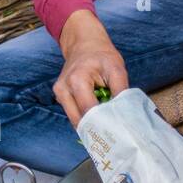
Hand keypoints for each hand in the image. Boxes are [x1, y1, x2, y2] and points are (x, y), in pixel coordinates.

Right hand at [54, 10, 129, 125]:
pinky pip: (74, 113)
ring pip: (75, 119)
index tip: (116, 133)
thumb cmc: (102, 55)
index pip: (89, 111)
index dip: (103, 123)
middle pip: (79, 120)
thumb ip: (120, 91)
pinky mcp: (60, 96)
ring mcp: (59, 93)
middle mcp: (63, 89)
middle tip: (113, 138)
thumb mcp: (117, 69)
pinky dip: (86, 117)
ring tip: (107, 127)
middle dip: (96, 129)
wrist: (84, 44)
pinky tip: (98, 118)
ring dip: (91, 124)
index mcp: (77, 80)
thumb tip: (124, 113)